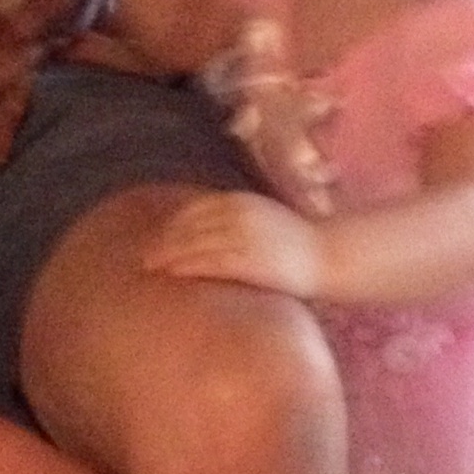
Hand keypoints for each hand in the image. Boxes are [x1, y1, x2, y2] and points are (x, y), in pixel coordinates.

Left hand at [143, 191, 322, 300]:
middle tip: (142, 254)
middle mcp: (240, 215)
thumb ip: (239, 221)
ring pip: (194, 243)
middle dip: (163, 239)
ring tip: (148, 267)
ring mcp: (244, 237)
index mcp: (244, 201)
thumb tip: (211, 232)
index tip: (156, 236)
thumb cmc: (299, 244)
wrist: (331, 256)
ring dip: (168, 254)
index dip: (172, 223)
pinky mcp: (249, 260)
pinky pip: (210, 261)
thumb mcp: (265, 220)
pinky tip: (172, 273)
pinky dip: (187, 265)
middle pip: (189, 225)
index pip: (196, 209)